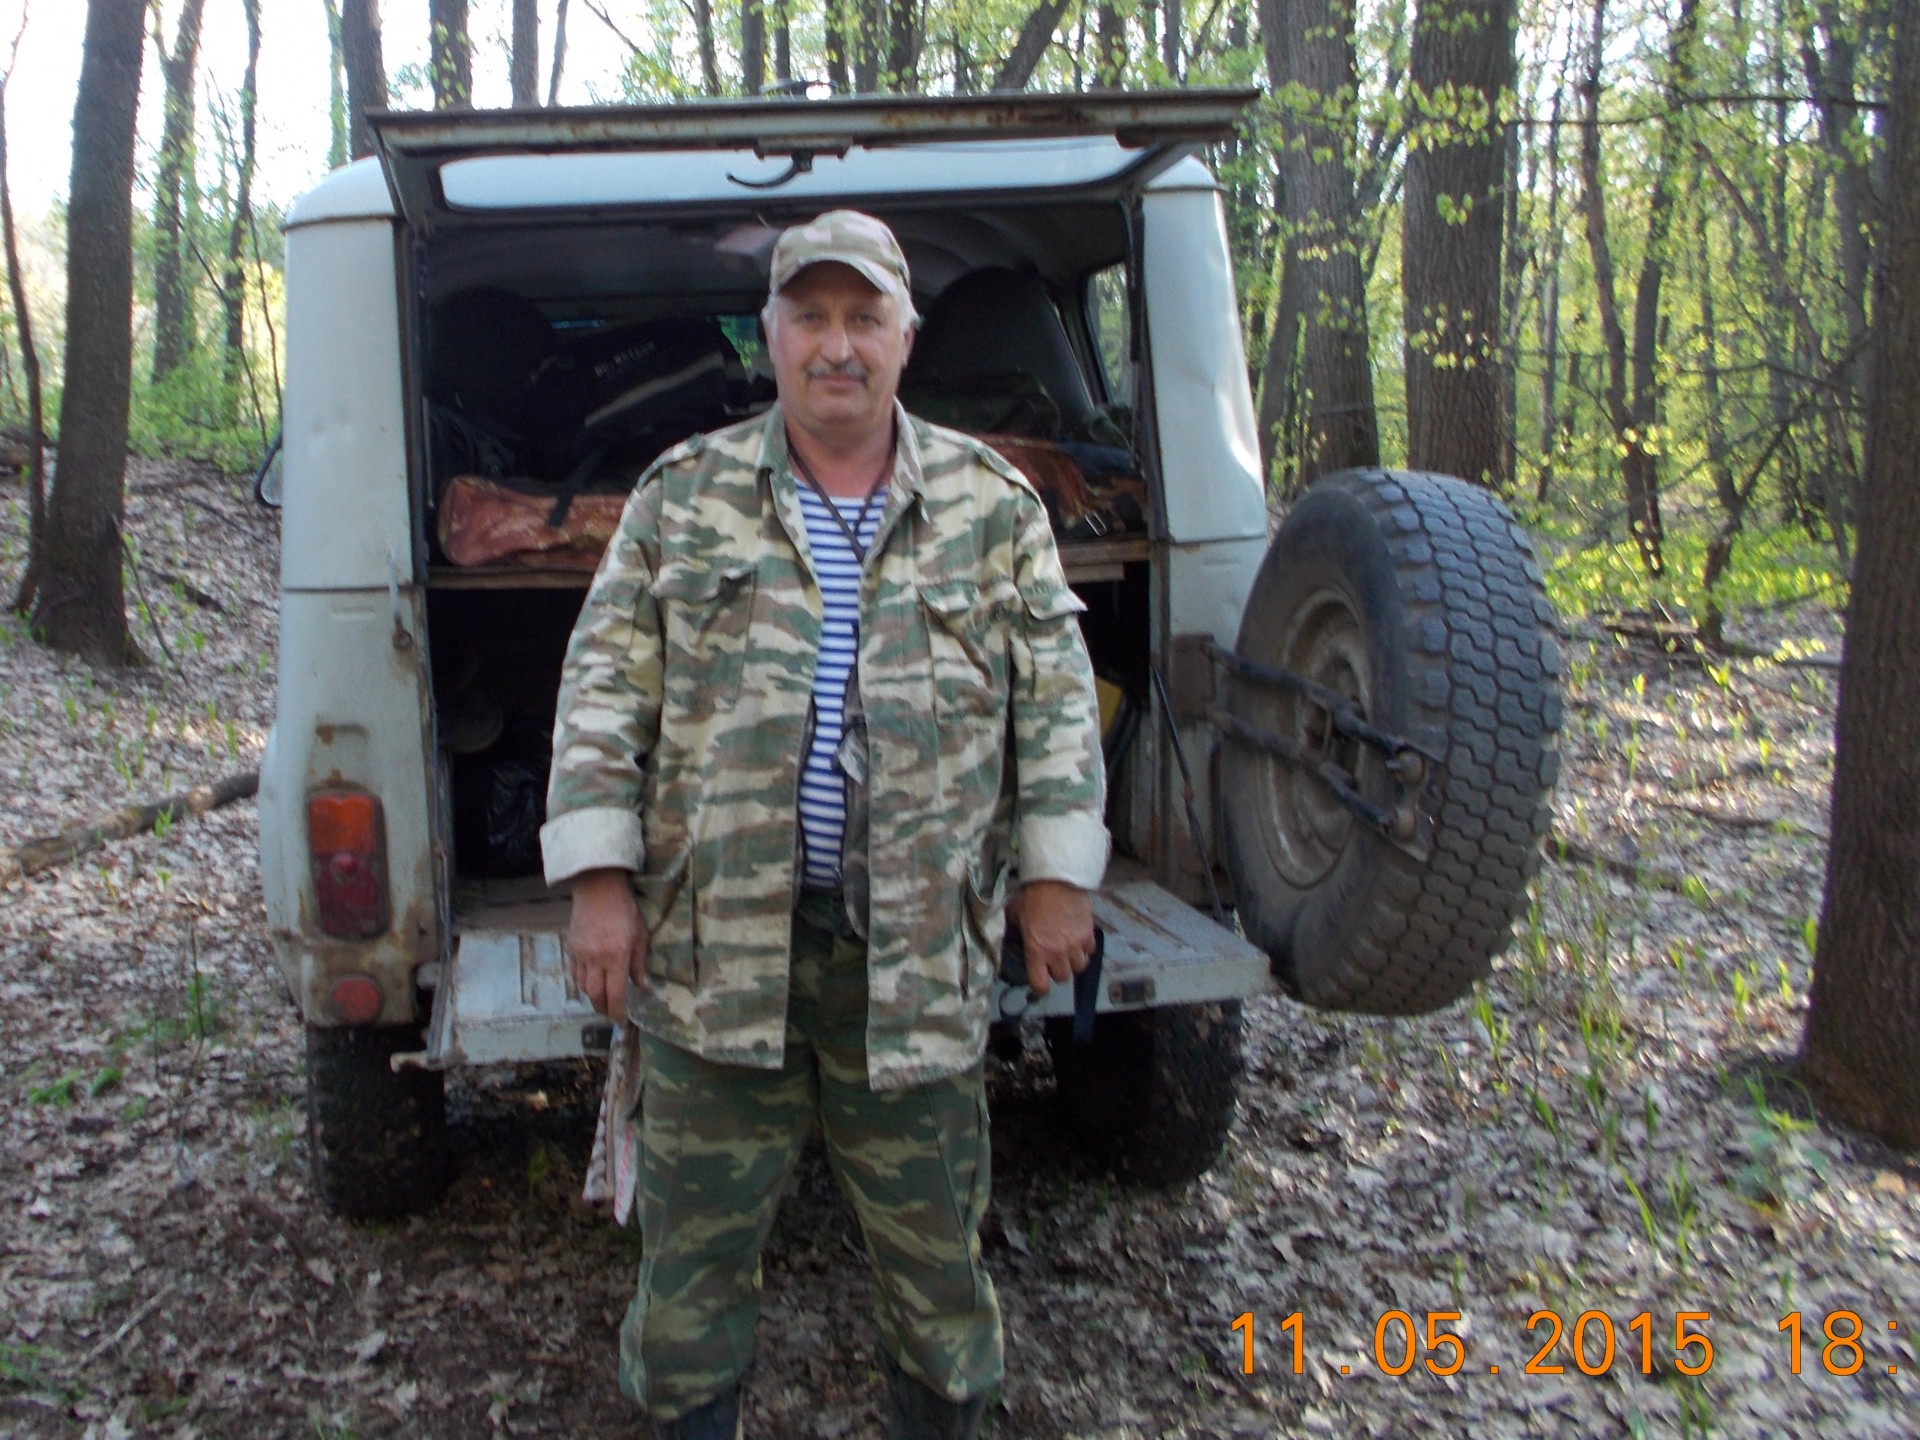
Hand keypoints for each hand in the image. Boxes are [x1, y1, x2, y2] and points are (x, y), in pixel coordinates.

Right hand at [568, 869, 648, 1018]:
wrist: (598, 890)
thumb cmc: (625, 910)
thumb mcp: (641, 936)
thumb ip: (640, 964)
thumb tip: (643, 988)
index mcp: (617, 956)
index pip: (615, 993)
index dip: (617, 1012)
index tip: (621, 1021)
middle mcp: (596, 959)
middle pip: (595, 995)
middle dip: (602, 1008)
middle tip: (610, 1013)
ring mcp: (581, 954)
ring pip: (582, 986)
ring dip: (592, 996)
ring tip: (601, 998)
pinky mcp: (571, 948)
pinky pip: (575, 973)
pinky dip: (582, 982)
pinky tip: (591, 981)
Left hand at [1012, 880, 1094, 996]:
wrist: (1056, 879)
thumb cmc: (1032, 896)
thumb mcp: (1015, 915)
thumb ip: (1016, 931)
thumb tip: (1014, 936)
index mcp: (1036, 952)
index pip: (1040, 985)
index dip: (1039, 985)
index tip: (1039, 980)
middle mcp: (1057, 953)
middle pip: (1062, 977)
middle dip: (1057, 970)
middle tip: (1052, 959)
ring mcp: (1075, 945)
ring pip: (1079, 967)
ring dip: (1072, 961)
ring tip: (1067, 951)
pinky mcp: (1088, 934)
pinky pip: (1090, 951)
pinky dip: (1085, 948)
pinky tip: (1078, 939)